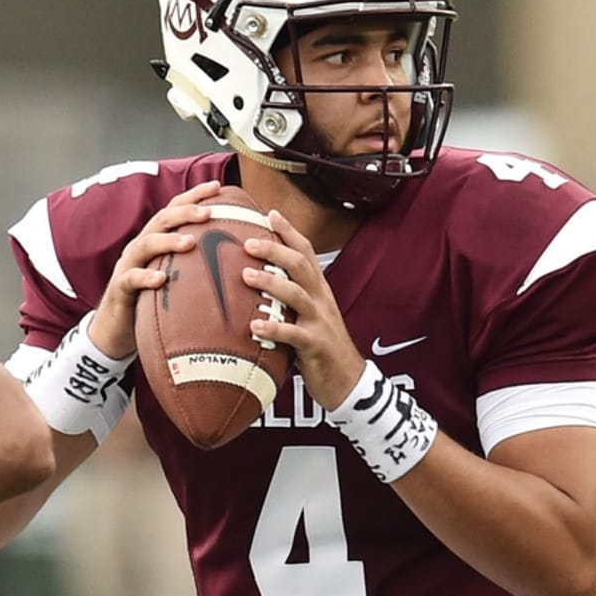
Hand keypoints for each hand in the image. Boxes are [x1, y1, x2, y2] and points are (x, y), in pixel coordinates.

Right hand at [87, 179, 222, 357]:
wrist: (116, 330)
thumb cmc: (152, 301)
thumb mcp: (175, 278)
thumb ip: (196, 265)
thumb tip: (236, 261)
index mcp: (156, 240)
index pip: (175, 210)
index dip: (194, 196)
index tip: (218, 186)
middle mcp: (141, 247)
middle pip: (162, 220)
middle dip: (185, 212)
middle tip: (209, 212)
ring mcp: (129, 266)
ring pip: (146, 244)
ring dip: (169, 241)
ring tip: (191, 242)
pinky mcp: (121, 289)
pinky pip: (132, 279)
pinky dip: (146, 277)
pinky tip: (161, 280)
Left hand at [242, 210, 366, 408]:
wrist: (348, 381)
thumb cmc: (320, 347)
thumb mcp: (307, 316)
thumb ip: (287, 300)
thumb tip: (257, 284)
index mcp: (319, 290)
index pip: (306, 253)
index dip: (289, 232)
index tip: (270, 213)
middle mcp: (321, 301)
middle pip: (300, 266)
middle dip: (275, 250)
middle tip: (249, 242)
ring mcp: (320, 322)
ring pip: (297, 295)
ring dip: (271, 283)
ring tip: (246, 275)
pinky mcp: (316, 346)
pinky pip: (294, 335)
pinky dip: (274, 329)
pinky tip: (254, 325)